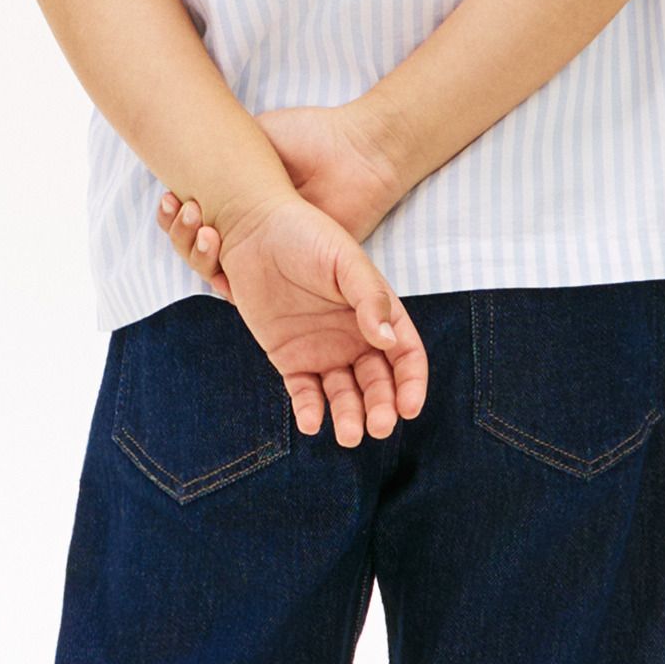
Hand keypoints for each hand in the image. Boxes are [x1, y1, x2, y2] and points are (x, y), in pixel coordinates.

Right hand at [155, 97, 404, 293]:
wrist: (357, 150)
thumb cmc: (312, 135)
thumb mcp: (259, 133)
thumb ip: (224, 147)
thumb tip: (187, 155)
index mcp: (242, 199)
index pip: (198, 218)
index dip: (178, 216)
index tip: (170, 199)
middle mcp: (254, 228)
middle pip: (201, 246)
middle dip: (181, 233)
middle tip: (184, 210)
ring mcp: (273, 251)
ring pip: (217, 268)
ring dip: (196, 252)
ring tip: (202, 229)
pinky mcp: (296, 270)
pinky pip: (249, 289)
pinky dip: (223, 279)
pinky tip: (214, 256)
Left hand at [201, 192, 427, 444]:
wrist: (254, 229)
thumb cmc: (305, 235)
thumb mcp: (344, 261)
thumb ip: (370, 298)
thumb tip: (389, 341)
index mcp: (377, 312)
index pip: (405, 355)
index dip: (411, 383)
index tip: (409, 407)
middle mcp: (355, 337)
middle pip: (378, 383)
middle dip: (382, 408)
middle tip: (379, 427)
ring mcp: (323, 350)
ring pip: (344, 394)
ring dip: (349, 416)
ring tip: (348, 434)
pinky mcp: (290, 358)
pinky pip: (304, 391)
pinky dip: (310, 409)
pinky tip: (312, 422)